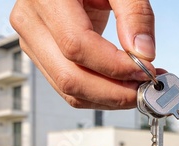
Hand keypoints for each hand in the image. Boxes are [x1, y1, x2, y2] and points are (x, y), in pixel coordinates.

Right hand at [10, 0, 156, 109]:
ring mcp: (34, 42)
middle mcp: (32, 22)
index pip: (77, 45)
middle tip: (147, 89)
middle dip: (115, 92)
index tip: (146, 70)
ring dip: (110, 99)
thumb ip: (135, 13)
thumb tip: (144, 54)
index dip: (114, 65)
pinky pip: (71, 88)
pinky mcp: (44, 56)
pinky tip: (125, 87)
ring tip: (140, 89)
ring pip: (69, 89)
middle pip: (70, 76)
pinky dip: (101, 95)